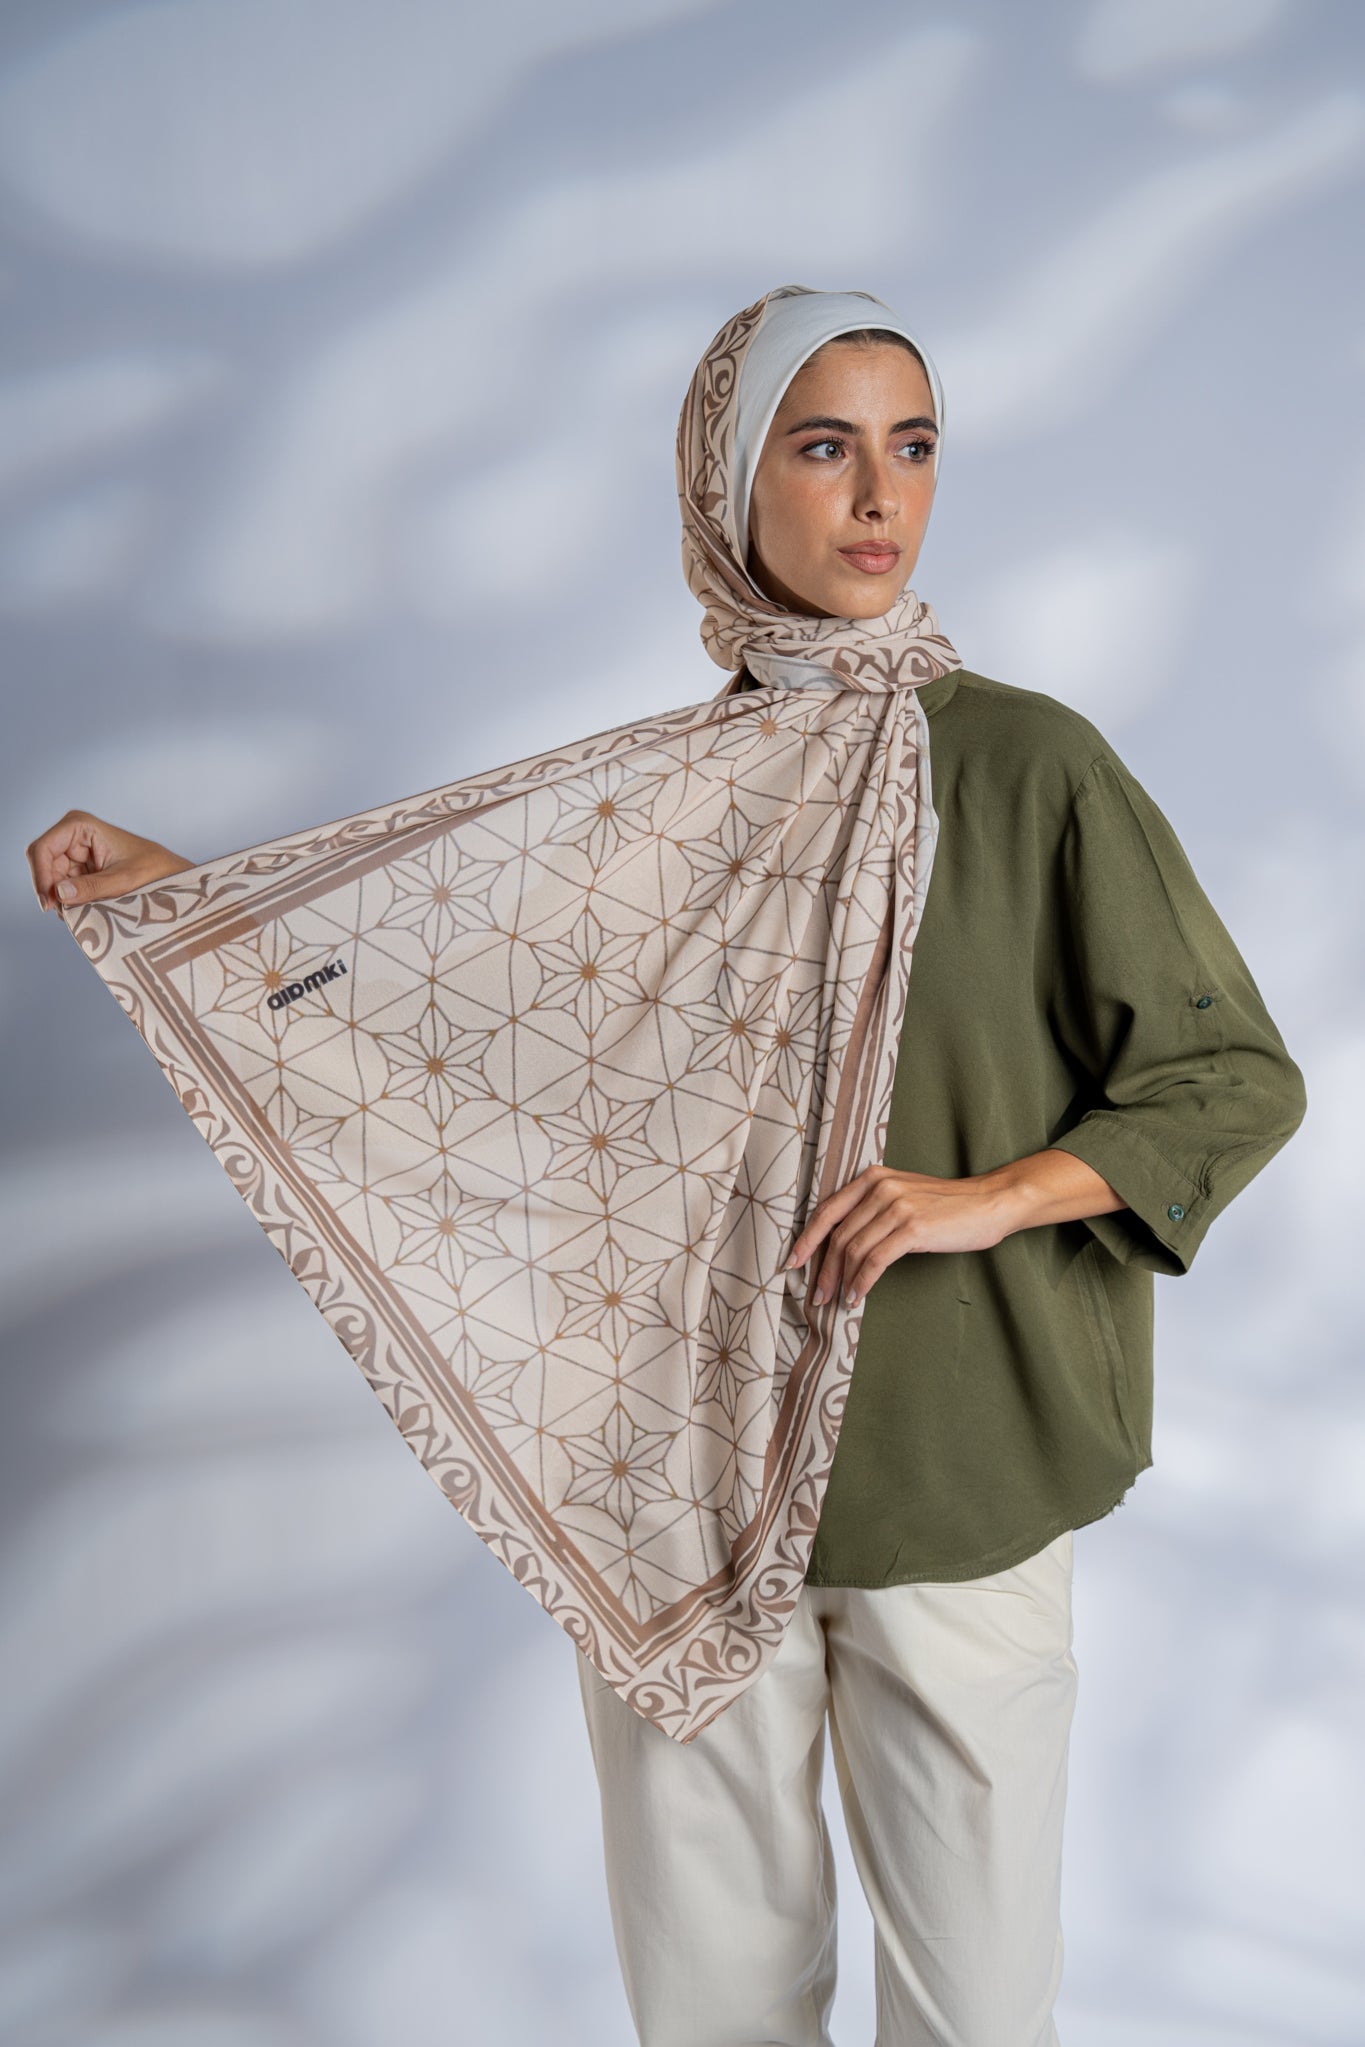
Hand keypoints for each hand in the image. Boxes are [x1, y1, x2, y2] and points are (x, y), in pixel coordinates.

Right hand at [26, 810, 194, 911]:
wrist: (171, 876)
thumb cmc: (154, 870)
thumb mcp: (124, 881)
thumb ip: (92, 887)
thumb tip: (59, 893)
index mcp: (80, 825)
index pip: (43, 849)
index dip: (40, 876)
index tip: (50, 904)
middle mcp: (71, 835)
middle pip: (42, 865)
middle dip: (51, 891)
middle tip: (67, 915)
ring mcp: (72, 853)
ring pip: (50, 880)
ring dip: (61, 899)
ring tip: (83, 912)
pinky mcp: (77, 870)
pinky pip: (62, 888)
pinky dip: (69, 902)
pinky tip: (85, 910)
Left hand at [784, 1164, 1012, 1307]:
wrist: (989, 1202)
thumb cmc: (947, 1205)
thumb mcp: (904, 1195)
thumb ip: (873, 1208)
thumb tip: (841, 1244)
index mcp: (873, 1178)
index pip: (828, 1211)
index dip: (807, 1239)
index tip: (793, 1263)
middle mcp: (881, 1188)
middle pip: (838, 1235)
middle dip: (822, 1269)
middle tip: (816, 1294)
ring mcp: (896, 1207)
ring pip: (853, 1250)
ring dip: (840, 1281)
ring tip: (837, 1301)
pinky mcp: (912, 1229)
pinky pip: (875, 1261)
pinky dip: (861, 1283)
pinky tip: (858, 1297)